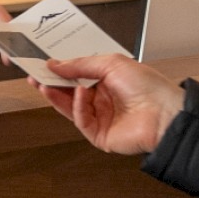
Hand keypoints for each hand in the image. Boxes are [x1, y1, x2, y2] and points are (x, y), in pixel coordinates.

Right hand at [37, 54, 185, 154]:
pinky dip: (77, 106)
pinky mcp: (99, 135)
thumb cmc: (147, 85)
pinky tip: (79, 94)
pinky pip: (81, 120)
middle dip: (51, 82)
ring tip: (43, 84)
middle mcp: (102, 99)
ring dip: (56, 96)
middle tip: (34, 74)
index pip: (76, 75)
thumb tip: (56, 64)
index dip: (59, 69)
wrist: (164, 113)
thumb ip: (81, 64)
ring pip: (70, 107)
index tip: (42, 62)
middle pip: (69, 91)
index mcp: (107, 81)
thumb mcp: (111, 63)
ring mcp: (100, 117)